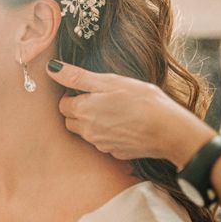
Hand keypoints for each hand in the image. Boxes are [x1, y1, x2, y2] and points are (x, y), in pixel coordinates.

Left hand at [46, 60, 215, 166]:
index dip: (73, 95)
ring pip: (86, 132)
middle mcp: (88, 131)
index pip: (62, 104)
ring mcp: (101, 144)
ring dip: (92, 122)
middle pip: (71, 120)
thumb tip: (51, 68)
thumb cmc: (141, 100)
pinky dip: (108, 133)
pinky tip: (124, 124)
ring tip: (114, 110)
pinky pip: (103, 142)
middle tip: (100, 99)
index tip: (89, 89)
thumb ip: (77, 76)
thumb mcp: (109, 81)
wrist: (169, 130)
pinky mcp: (115, 153)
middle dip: (78, 110)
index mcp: (83, 110)